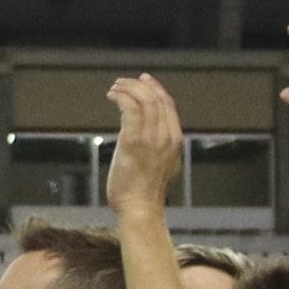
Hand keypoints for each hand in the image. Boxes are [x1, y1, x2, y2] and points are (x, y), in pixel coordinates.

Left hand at [104, 74, 186, 216]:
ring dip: (128, 89)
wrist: (141, 208)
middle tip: (122, 82)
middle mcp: (167, 136)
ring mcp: (152, 139)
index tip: (143, 80)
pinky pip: (130, 109)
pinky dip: (121, 97)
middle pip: (157, 98)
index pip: (168, 105)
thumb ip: (156, 145)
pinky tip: (113, 97)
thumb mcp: (158, 164)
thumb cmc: (144, 190)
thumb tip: (142, 132)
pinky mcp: (133, 142)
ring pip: (144, 100)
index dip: (156, 88)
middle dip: (139, 85)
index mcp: (175, 140)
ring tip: (114, 88)